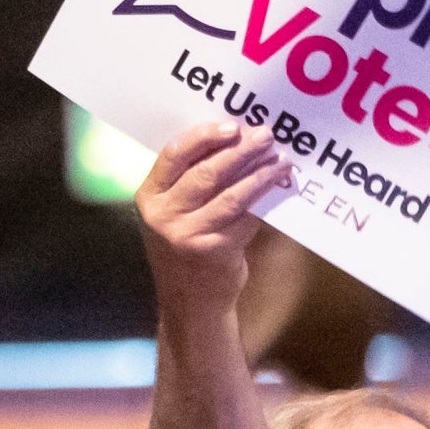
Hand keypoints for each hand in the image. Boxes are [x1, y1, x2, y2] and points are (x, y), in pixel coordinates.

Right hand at [134, 121, 292, 316]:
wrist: (191, 302)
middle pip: (205, 173)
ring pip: (230, 194)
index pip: (174, 155)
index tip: (232, 126)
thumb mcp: (175, 212)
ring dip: (260, 174)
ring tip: (280, 159)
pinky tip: (278, 186)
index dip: (204, 136)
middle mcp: (163, 216)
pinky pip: (245, 217)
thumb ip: (192, 179)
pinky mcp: (213, 251)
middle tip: (266, 136)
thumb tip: (235, 138)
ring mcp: (186, 235)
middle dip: (240, 150)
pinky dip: (264, 199)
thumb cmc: (187, 246)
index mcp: (149, 197)